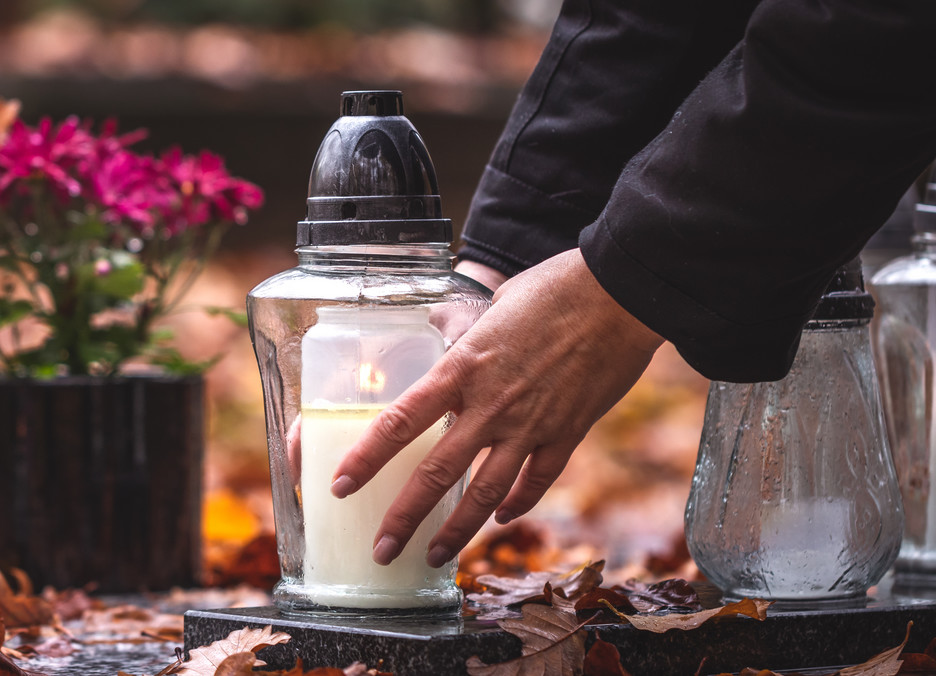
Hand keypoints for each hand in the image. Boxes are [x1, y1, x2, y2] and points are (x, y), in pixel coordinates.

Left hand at [329, 248, 664, 566]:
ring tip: (435, 555)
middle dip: (404, 518)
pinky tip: (500, 519)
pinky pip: (537, 480)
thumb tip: (439, 325)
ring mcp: (531, 424)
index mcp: (462, 368)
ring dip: (457, 530)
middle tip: (382, 550)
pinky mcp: (568, 432)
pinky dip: (517, 504)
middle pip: (437, 474)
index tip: (341, 485)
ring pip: (487, 494)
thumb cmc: (554, 289)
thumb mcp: (492, 305)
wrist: (620, 294)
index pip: (399, 422)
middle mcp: (491, 405)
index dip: (366, 459)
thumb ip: (462, 328)